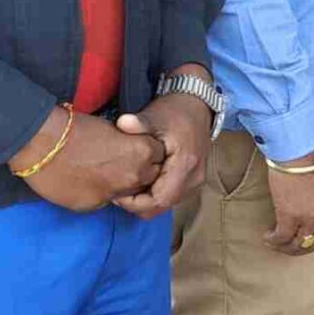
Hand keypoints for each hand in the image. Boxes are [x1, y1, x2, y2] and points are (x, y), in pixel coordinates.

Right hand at [11, 104, 163, 212]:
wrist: (43, 144)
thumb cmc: (76, 128)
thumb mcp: (113, 130)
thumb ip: (128, 146)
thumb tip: (128, 153)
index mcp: (142, 152)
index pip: (159, 157)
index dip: (147, 153)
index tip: (136, 150)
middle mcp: (134, 176)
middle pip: (148, 179)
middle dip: (140, 172)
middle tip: (121, 163)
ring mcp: (114, 194)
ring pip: (127, 194)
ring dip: (120, 185)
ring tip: (103, 173)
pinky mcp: (93, 206)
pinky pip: (102, 201)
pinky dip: (97, 193)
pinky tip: (84, 182)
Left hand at [109, 88, 213, 218]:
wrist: (196, 107)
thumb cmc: (174, 112)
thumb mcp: (154, 116)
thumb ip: (138, 123)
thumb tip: (123, 122)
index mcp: (185, 164)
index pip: (158, 200)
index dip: (134, 203)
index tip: (117, 194)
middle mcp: (194, 177)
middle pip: (161, 206)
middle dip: (137, 204)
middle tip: (119, 192)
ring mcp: (196, 181)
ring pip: (166, 205)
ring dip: (146, 200)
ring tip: (129, 186)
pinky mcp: (193, 181)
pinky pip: (171, 198)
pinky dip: (154, 195)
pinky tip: (142, 182)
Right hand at [263, 148, 313, 256]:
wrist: (299, 150)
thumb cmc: (313, 159)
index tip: (307, 236)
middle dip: (302, 245)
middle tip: (290, 244)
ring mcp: (312, 219)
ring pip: (299, 244)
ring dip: (286, 245)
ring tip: (276, 242)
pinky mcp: (291, 218)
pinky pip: (282, 238)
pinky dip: (273, 240)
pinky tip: (268, 236)